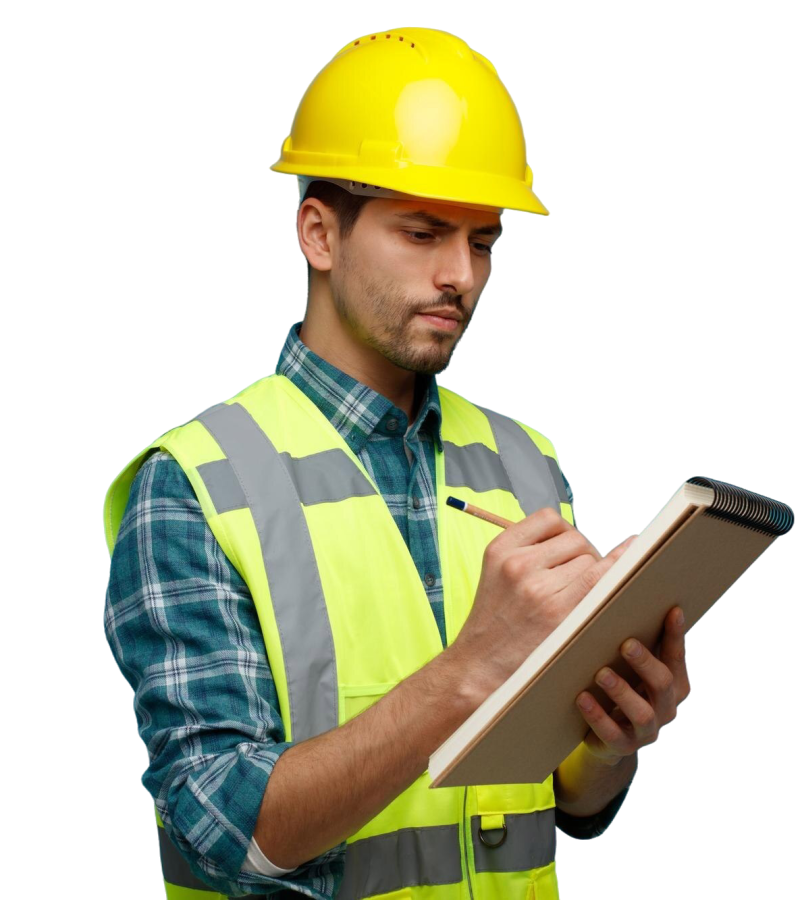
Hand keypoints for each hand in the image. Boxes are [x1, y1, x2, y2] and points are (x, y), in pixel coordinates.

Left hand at [575, 606, 691, 763]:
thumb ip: (636, 640)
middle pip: (663, 684)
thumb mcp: (630, 665)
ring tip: (601, 673)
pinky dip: (597, 716)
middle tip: (625, 643)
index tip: (672, 610)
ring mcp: (647, 731)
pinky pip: (612, 734)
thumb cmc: (621, 686)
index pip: (676, 657)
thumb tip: (621, 591)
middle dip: (645, 662)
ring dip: (621, 692)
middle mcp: (666, 708)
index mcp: (674, 684)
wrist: (608, 737)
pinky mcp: (623, 747)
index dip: (676, 636)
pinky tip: (582, 698)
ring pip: (641, 713)